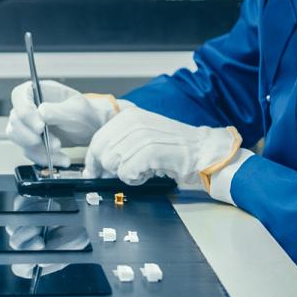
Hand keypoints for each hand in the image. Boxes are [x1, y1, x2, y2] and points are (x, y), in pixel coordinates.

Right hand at [6, 80, 129, 167]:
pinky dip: (43, 158)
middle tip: (55, 144)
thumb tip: (40, 112)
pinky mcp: (29, 141)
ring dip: (38, 149)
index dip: (25, 112)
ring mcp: (26, 124)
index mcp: (36, 90)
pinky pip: (28, 152)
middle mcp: (27, 106)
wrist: (89, 130)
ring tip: (60, 152)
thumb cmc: (83, 114)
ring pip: (18, 138)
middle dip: (33, 136)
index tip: (40, 127)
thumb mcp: (76, 109)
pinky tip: (61, 159)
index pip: (19, 97)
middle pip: (15, 121)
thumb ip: (57, 110)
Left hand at [83, 107, 241, 187]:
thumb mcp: (144, 136)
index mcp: (129, 116)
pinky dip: (135, 179)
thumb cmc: (175, 148)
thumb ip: (120, 145)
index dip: (92, 159)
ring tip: (143, 170)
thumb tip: (96, 165)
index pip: (97, 139)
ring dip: (125, 174)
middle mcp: (133, 121)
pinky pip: (126, 172)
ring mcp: (142, 135)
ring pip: (112, 163)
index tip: (92, 172)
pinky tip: (148, 174)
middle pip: (101, 153)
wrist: (204, 151)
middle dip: (108, 169)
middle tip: (124, 174)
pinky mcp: (150, 151)